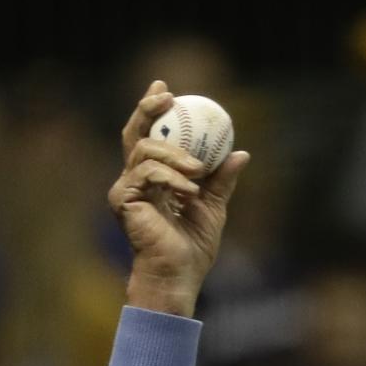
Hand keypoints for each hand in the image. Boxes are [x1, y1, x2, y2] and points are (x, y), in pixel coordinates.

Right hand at [109, 80, 248, 316]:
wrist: (178, 276)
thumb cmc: (193, 249)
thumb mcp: (213, 207)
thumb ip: (221, 180)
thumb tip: (242, 153)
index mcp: (152, 179)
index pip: (149, 137)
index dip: (153, 109)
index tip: (167, 90)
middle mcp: (134, 180)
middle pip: (134, 133)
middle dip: (147, 108)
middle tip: (167, 96)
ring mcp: (126, 189)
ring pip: (145, 150)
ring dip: (175, 155)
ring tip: (198, 171)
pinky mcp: (123, 200)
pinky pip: (148, 173)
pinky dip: (172, 178)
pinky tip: (190, 191)